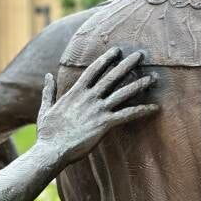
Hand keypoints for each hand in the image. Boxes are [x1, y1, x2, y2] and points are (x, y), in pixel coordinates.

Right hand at [36, 48, 156, 166]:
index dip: (106, 59)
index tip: (116, 50)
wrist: (52, 150)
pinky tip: (155, 107)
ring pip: (123, 93)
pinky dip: (142, 110)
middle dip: (127, 64)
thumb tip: (47, 75)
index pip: (93, 70)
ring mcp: (98, 110)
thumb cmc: (48, 132)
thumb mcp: (45, 108)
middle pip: (112, 76)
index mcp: (75, 92)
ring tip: (153, 77)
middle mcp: (89, 97)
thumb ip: (49, 91)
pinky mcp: (104, 124)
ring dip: (139, 84)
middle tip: (140, 54)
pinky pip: (127, 115)